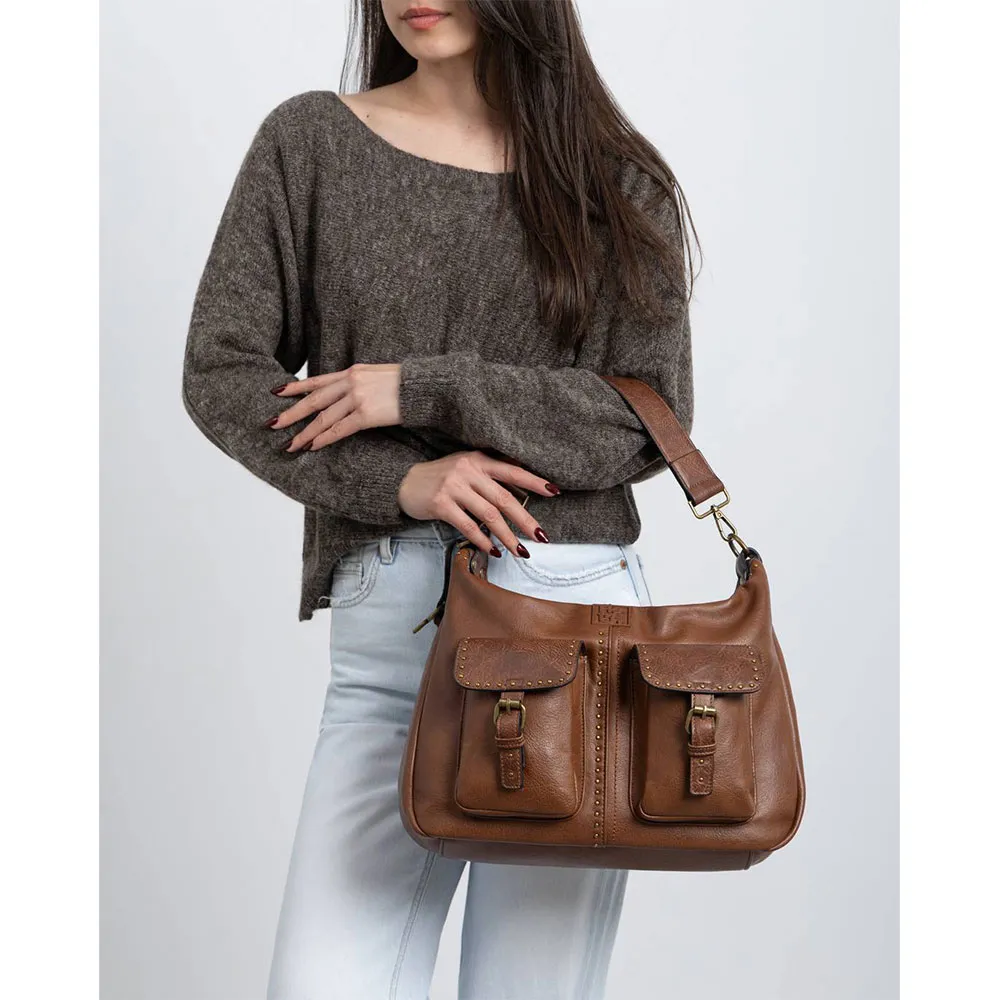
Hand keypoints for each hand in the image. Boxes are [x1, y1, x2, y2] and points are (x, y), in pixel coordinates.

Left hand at [269, 364, 400, 451]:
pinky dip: (324, 439)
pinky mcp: (367, 414)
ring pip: (323, 418)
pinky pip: (340, 429)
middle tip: (273, 424)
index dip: (295, 387)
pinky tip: (313, 447)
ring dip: (305, 433)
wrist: (424, 386)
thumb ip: (360, 383)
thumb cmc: (407, 384)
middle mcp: (350, 382)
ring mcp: (357, 398)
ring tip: (291, 444)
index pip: (317, 380)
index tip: (278, 392)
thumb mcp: (378, 376)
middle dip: (291, 413)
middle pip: (314, 400)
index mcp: (352, 372)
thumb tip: (349, 395)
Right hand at [398, 451, 560, 557]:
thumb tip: (521, 490)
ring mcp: (454, 487)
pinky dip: (482, 540)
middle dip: (525, 520)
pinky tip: (493, 551)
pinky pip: (468, 526)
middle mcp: (468, 471)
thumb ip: (489, 475)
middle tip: (542, 536)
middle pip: (505, 498)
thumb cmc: (441, 477)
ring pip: (489, 515)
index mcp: (478, 460)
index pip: (512, 470)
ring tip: (521, 551)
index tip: (554, 491)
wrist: (405, 483)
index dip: (534, 481)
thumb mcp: (466, 468)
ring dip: (507, 536)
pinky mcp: (441, 504)